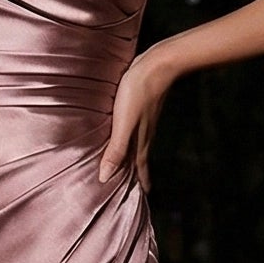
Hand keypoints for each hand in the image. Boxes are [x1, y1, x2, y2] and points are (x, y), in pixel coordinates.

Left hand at [95, 52, 172, 192]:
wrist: (158, 64)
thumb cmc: (138, 92)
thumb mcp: (123, 124)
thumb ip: (115, 150)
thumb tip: (105, 177)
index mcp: (139, 141)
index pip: (138, 169)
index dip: (139, 183)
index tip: (143, 197)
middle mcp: (144, 134)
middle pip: (139, 159)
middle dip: (138, 174)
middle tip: (139, 187)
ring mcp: (145, 120)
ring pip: (139, 145)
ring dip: (135, 157)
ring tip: (132, 165)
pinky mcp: (143, 107)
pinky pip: (137, 130)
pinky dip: (133, 139)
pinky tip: (130, 133)